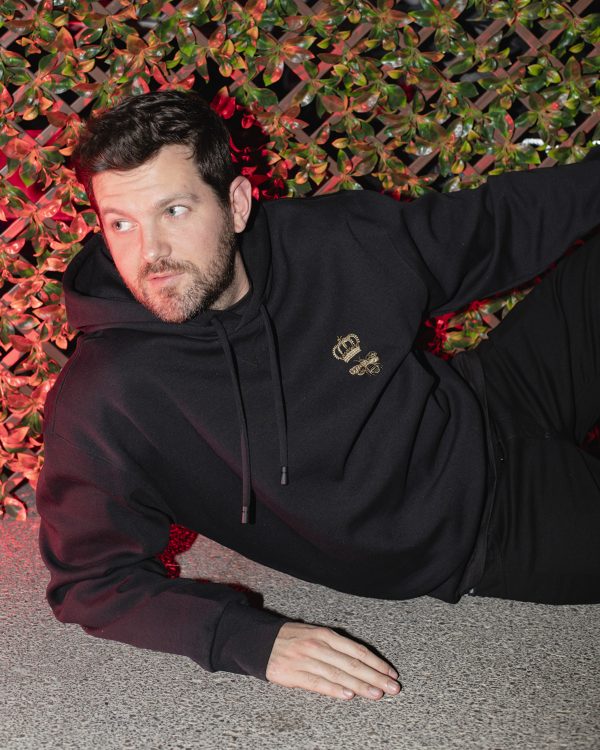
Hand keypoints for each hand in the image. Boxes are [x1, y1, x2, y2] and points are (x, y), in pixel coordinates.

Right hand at [266, 622, 400, 700]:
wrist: (260, 642)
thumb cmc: (292, 639)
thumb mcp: (315, 634)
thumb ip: (336, 646)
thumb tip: (362, 661)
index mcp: (325, 634)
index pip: (357, 650)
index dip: (376, 662)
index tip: (390, 673)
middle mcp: (318, 646)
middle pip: (352, 663)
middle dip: (375, 676)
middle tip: (392, 687)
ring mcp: (306, 660)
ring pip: (339, 674)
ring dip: (360, 686)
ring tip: (377, 694)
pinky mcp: (294, 674)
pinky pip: (318, 683)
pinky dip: (335, 689)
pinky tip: (348, 695)